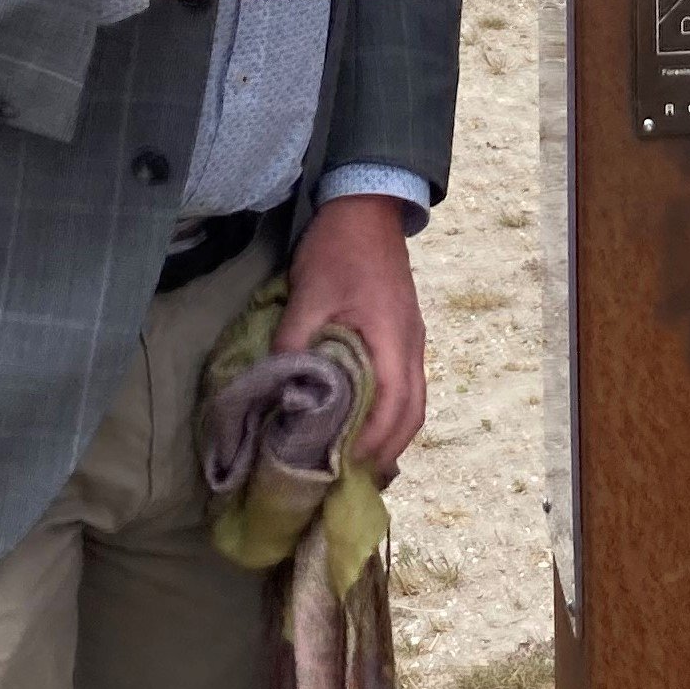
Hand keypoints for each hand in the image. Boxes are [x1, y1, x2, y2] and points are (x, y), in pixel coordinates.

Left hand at [275, 195, 427, 476]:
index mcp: (392, 339)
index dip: (371, 444)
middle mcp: (411, 346)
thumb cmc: (338, 250)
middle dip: (387, 452)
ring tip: (359, 463)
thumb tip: (274, 388)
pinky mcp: (406, 333)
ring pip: (415, 403)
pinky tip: (367, 425)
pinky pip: (408, 386)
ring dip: (392, 436)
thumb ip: (295, 341)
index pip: (393, 408)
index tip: (341, 469)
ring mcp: (413, 340)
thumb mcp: (308, 293)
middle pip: (413, 414)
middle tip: (351, 480)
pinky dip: (392, 415)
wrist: (367, 208)